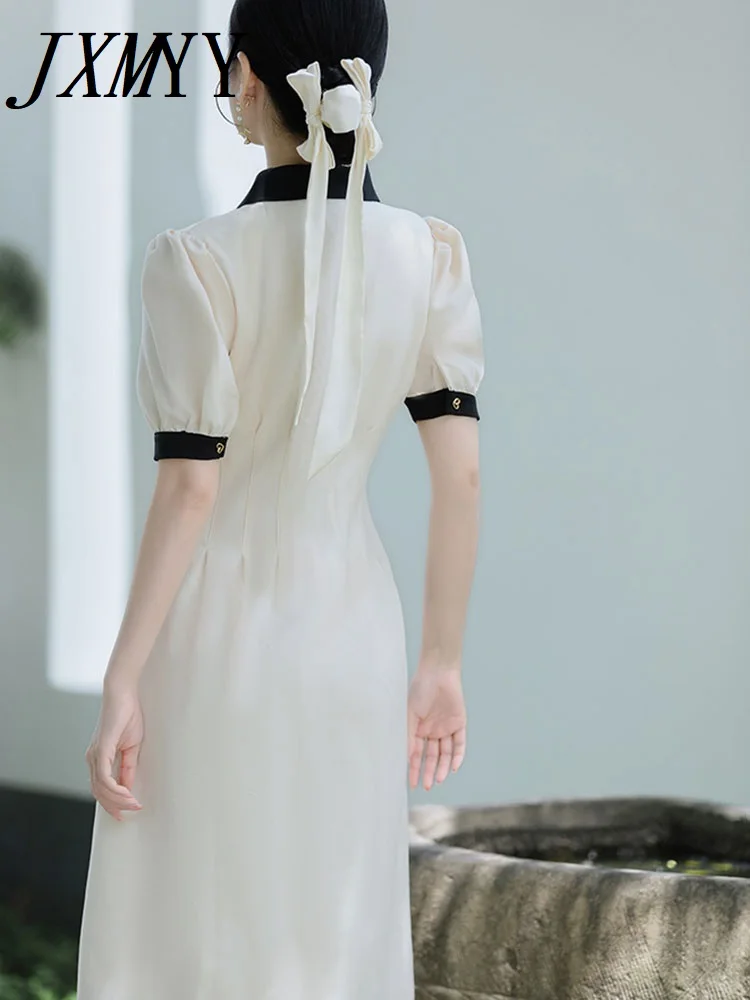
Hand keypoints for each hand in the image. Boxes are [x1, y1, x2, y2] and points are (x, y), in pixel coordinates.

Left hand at [85, 684, 143, 820]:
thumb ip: (127, 767)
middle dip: (115, 806)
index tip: (125, 812)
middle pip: (99, 792)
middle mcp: (92, 758)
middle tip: (131, 812)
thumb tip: (128, 786)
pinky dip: (115, 790)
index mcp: (99, 757)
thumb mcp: (131, 746)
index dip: (113, 802)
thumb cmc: (127, 714)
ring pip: (101, 788)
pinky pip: (104, 778)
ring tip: (133, 804)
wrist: (122, 694)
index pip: (102, 788)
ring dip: (118, 800)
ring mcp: (95, 755)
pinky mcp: (100, 750)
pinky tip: (127, 794)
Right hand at [407, 665, 466, 790]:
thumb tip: (408, 758)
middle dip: (429, 772)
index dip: (414, 769)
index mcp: (418, 729)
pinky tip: (453, 767)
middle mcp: (432, 731)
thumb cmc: (420, 690)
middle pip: (432, 757)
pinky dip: (457, 756)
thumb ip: (409, 736)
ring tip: (438, 779)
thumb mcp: (410, 715)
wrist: (438, 673)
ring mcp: (446, 728)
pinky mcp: (459, 724)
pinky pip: (459, 743)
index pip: (416, 754)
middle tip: (426, 786)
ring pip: (445, 753)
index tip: (412, 783)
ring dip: (442, 766)